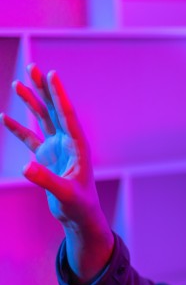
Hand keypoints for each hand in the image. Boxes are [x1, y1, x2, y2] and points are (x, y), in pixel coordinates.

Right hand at [1, 64, 112, 283]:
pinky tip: (4, 116)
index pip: (67, 115)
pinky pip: (30, 138)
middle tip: (33, 68)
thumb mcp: (64, 194)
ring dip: (31, 102)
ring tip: (17, 83)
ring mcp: (57, 148)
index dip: (59, 95)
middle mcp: (68, 142)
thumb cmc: (79, 205)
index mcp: (78, 146)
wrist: (79, 216)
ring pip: (42, 119)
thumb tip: (25, 167)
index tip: (52, 74)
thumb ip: (46, 180)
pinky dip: (17, 127)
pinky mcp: (46, 157)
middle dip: (44, 89)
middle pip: (55, 110)